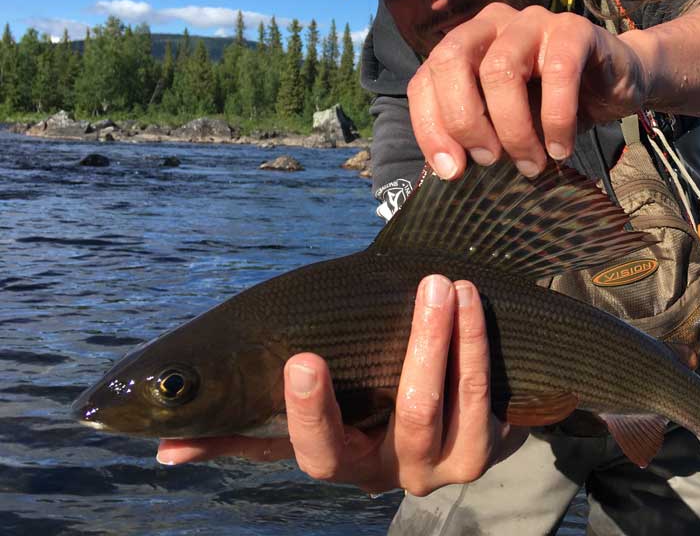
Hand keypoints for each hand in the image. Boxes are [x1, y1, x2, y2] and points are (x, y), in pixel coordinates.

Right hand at [156, 276, 524, 495]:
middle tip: (423, 284)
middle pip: (406, 418)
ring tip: (450, 281)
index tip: (300, 357)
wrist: (437, 438)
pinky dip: (477, 348)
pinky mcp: (480, 452)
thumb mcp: (301, 430)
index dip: (307, 410)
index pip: (314, 449)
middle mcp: (389, 472)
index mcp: (339, 461)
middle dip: (419, 349)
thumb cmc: (355, 418)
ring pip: (449, 405)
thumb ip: (240, 436)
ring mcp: (440, 466)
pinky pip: (482, 401)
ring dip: (452, 338)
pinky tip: (473, 302)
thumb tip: (163, 450)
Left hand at [407, 2, 648, 179]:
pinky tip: (561, 147)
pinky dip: (557, 118)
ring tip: (530, 162)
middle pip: (451, 61)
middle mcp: (491, 24)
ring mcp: (531, 20)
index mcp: (465, 45)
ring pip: (500, 69)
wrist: (615, 85)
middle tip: (489, 160)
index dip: (429, 127)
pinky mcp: (574, 29)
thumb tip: (450, 169)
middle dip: (464, 120)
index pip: (425, 79)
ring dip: (512, 128)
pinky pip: (559, 72)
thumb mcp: (504, 124)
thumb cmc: (552, 106)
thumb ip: (477, 135)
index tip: (450, 171)